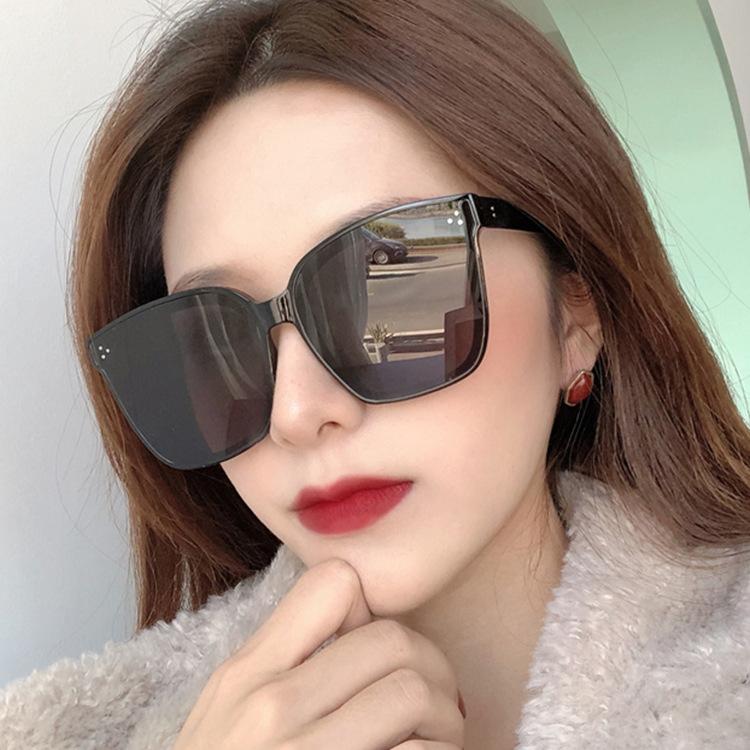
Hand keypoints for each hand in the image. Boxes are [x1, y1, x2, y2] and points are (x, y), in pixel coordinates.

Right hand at [172, 557, 465, 748]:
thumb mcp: (226, 712)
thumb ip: (281, 660)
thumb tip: (361, 614)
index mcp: (246, 675)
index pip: (334, 583)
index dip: (368, 607)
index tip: (372, 648)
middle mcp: (271, 709)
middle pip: (392, 639)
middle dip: (429, 666)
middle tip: (433, 699)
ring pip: (413, 693)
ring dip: (443, 718)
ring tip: (435, 737)